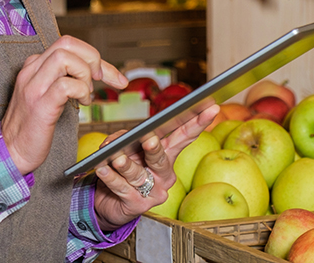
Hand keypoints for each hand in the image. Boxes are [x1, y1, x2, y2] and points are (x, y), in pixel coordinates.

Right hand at [1, 34, 125, 175]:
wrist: (10, 151)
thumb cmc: (32, 126)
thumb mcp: (47, 94)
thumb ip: (64, 79)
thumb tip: (95, 72)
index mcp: (34, 66)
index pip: (68, 44)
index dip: (93, 56)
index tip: (110, 75)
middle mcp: (32, 71)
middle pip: (67, 43)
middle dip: (92, 58)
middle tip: (100, 79)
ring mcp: (34, 86)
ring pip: (65, 57)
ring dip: (85, 74)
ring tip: (86, 94)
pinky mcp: (40, 105)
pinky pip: (66, 85)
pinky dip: (81, 91)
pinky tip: (82, 104)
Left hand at [92, 104, 218, 230]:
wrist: (109, 202)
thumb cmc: (122, 170)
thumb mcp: (126, 149)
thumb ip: (124, 140)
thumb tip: (115, 141)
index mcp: (167, 155)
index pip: (184, 136)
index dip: (198, 122)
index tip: (210, 108)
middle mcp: (164, 174)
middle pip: (161, 158)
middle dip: (154, 148)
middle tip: (149, 139)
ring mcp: (154, 191)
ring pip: (138, 174)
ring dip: (126, 165)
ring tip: (116, 158)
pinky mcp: (138, 205)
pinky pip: (123, 189)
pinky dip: (111, 178)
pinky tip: (103, 169)